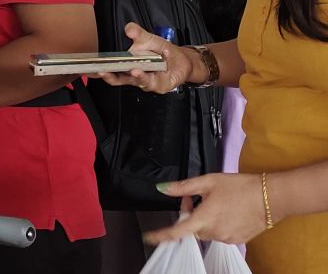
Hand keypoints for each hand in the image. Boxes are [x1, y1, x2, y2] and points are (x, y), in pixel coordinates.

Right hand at [95, 22, 194, 93]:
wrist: (181, 60)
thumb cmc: (161, 51)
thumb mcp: (150, 39)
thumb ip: (138, 33)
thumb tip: (129, 28)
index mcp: (127, 65)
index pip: (111, 69)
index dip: (100, 69)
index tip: (91, 67)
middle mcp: (134, 76)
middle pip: (118, 79)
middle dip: (109, 76)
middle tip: (102, 71)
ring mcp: (145, 82)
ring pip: (133, 81)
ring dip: (130, 75)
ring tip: (129, 69)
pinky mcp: (157, 86)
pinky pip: (149, 82)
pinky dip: (143, 76)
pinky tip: (138, 70)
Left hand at [145, 174, 269, 245]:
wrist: (271, 197)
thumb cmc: (240, 187)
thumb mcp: (209, 181)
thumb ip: (184, 187)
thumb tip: (162, 188)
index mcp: (204, 219)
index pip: (177, 232)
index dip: (161, 235)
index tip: (149, 237)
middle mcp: (214, 233)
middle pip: (192, 229)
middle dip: (188, 215)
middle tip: (192, 198)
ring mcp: (227, 238)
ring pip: (206, 231)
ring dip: (204, 219)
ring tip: (213, 201)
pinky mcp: (238, 240)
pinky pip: (220, 234)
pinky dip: (217, 224)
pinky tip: (226, 210)